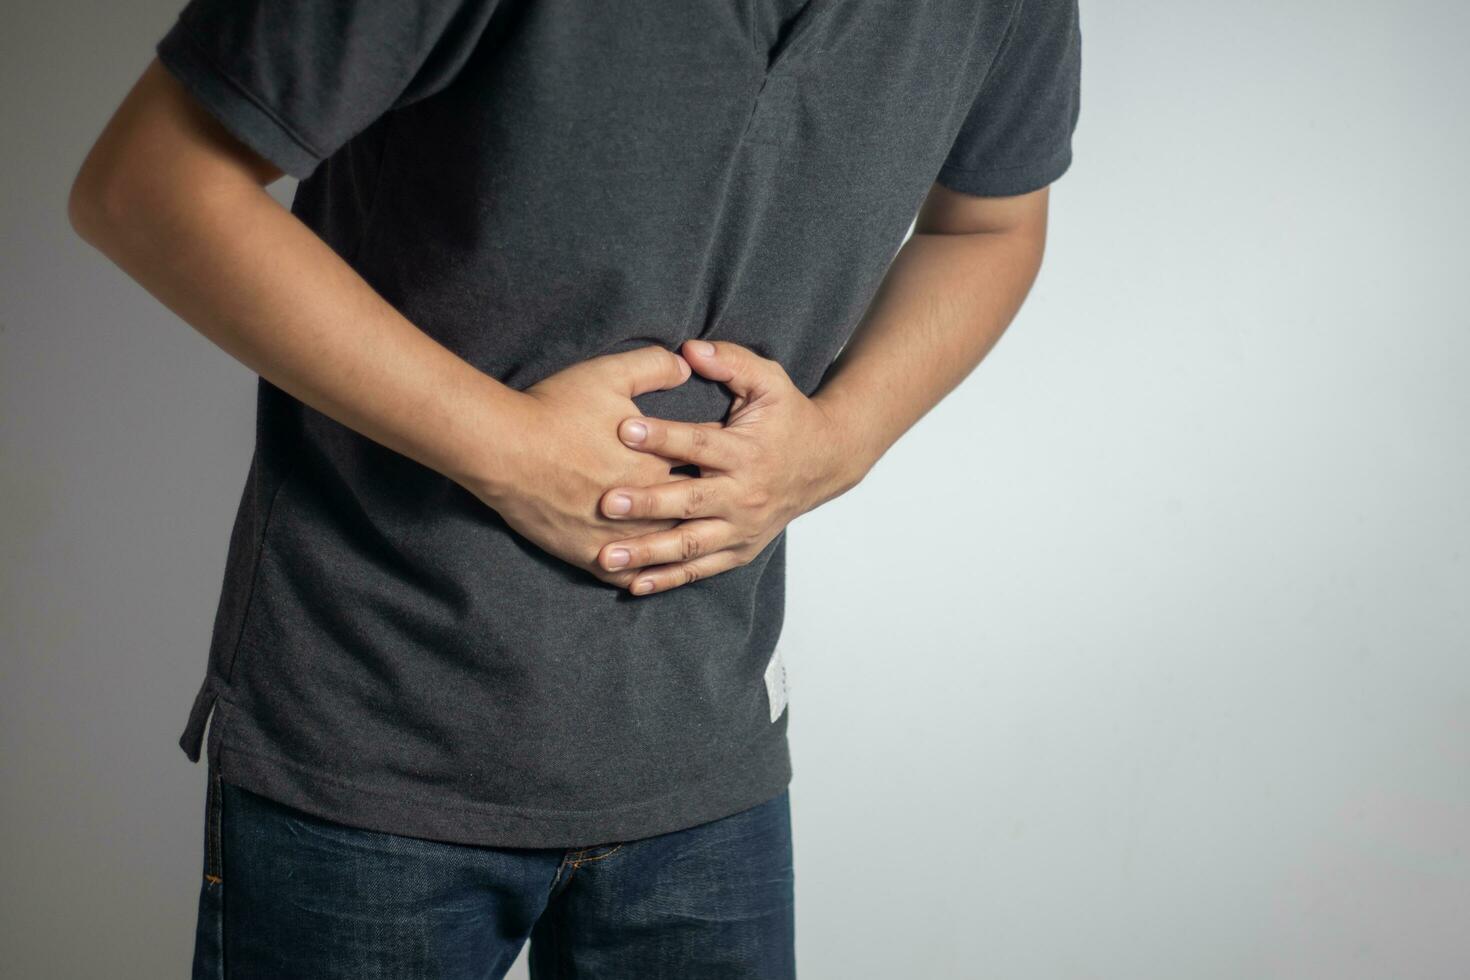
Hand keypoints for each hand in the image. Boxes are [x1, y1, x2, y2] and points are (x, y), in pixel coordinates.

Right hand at [474, 345, 695, 586]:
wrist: (502, 449)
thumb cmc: (555, 409)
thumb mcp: (609, 374)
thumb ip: (654, 367)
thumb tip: (687, 366)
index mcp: (658, 462)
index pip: (703, 464)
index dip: (714, 458)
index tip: (721, 456)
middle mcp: (646, 505)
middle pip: (690, 511)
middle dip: (705, 505)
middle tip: (717, 501)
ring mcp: (618, 534)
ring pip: (663, 548)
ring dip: (678, 543)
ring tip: (691, 539)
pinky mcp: (589, 554)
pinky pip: (627, 574)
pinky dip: (642, 574)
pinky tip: (650, 573)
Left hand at [594, 340, 861, 594]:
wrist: (827, 463)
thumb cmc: (788, 417)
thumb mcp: (769, 381)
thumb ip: (731, 361)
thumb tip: (690, 349)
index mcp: (747, 452)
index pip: (699, 444)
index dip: (663, 437)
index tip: (624, 429)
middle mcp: (745, 495)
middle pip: (691, 501)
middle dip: (648, 503)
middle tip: (606, 503)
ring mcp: (743, 528)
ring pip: (690, 545)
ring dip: (648, 552)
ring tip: (606, 555)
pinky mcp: (740, 550)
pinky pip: (701, 569)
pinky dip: (668, 578)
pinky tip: (633, 584)